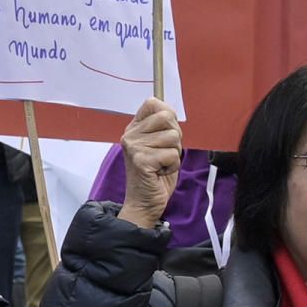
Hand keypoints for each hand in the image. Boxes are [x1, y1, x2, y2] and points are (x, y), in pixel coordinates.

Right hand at [120, 98, 182, 229]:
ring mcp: (134, 146)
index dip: (168, 116)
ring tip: (162, 164)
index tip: (164, 133)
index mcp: (134, 127)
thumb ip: (163, 128)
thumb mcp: (159, 145)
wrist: (144, 202)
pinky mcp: (141, 160)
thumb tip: (170, 112)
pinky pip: (172, 155)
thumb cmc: (156, 174)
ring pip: (173, 137)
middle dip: (175, 138)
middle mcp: (131, 134)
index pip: (153, 103)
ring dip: (174, 154)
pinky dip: (172, 166)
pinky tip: (160, 172)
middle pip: (167, 117)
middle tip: (164, 153)